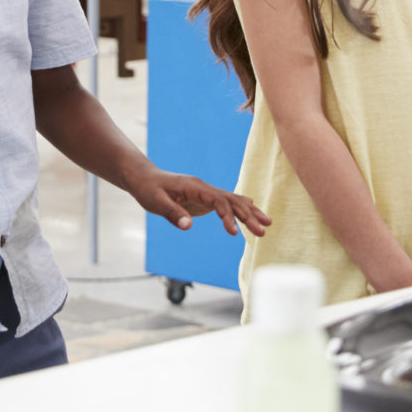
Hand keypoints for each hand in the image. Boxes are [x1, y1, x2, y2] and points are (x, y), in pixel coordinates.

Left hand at [129, 168, 270, 237]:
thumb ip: (172, 213)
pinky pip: (226, 204)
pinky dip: (240, 209)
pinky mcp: (204, 199)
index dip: (228, 216)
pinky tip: (252, 212)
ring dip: (250, 213)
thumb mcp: (156, 202)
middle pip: (232, 201)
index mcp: (195, 187)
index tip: (234, 233)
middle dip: (248, 216)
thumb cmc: (148, 189)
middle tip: (263, 232)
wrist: (144, 178)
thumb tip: (187, 226)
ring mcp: (206, 193)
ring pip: (233, 201)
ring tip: (267, 224)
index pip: (218, 201)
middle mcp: (204, 188)